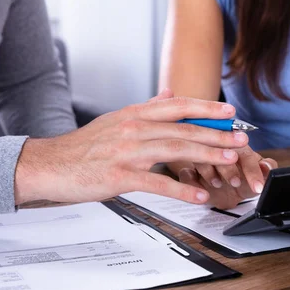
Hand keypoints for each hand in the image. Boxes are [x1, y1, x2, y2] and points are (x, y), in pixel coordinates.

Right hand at [14, 89, 249, 204]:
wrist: (49, 165)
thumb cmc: (84, 147)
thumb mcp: (116, 119)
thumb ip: (146, 108)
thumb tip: (169, 93)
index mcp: (134, 114)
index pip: (177, 106)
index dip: (206, 107)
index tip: (230, 111)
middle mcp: (134, 128)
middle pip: (183, 128)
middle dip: (216, 133)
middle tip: (241, 138)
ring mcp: (127, 152)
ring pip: (175, 150)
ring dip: (206, 155)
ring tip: (229, 160)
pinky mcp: (120, 176)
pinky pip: (157, 183)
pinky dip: (181, 189)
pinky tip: (200, 195)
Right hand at [178, 146, 277, 209]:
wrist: (226, 193)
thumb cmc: (243, 179)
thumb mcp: (258, 177)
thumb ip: (266, 170)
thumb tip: (268, 167)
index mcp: (238, 147)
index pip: (246, 155)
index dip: (252, 171)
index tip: (258, 187)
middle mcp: (219, 149)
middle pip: (221, 152)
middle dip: (229, 169)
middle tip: (236, 183)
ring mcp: (202, 158)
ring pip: (201, 159)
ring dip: (210, 172)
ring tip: (218, 184)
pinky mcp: (189, 171)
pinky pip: (186, 173)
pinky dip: (192, 181)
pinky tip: (200, 189)